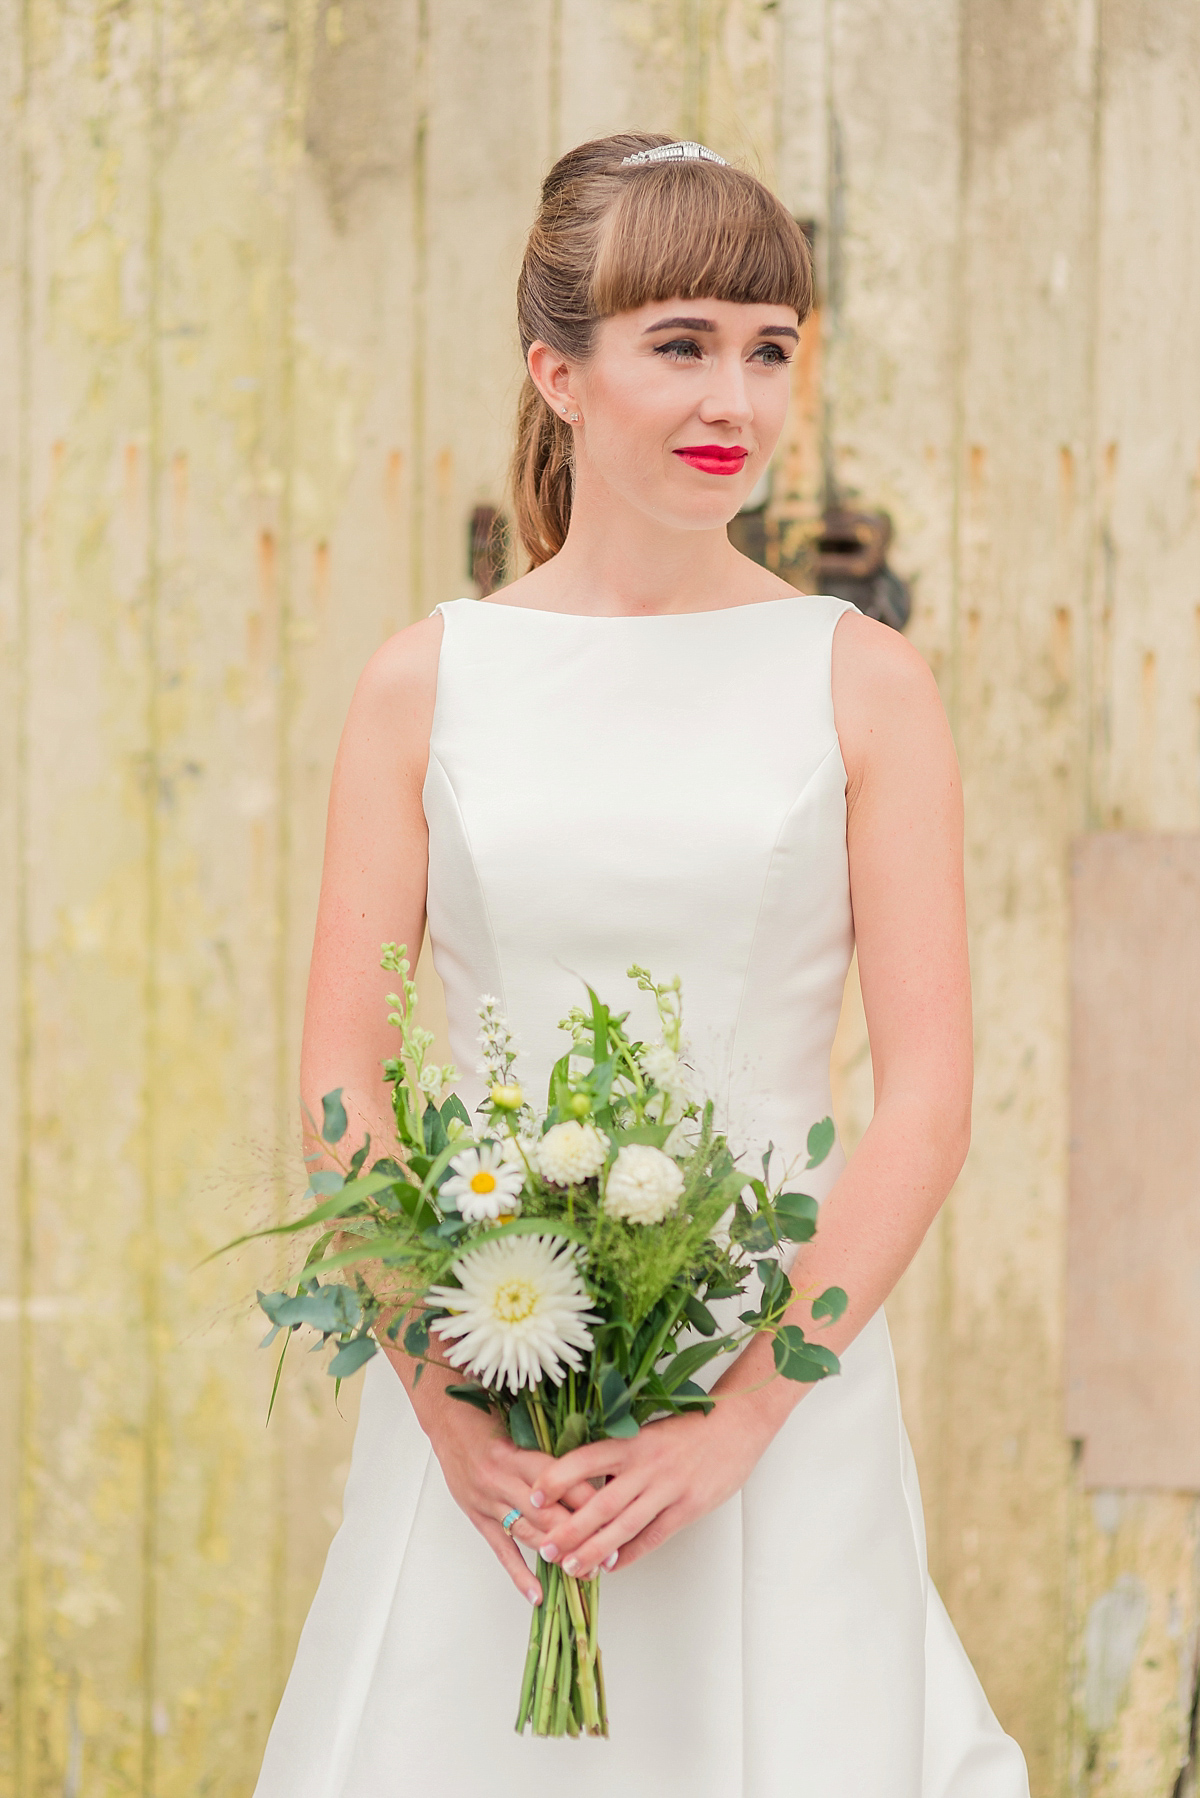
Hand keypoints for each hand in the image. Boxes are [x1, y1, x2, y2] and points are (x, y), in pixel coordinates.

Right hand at [420, 1387, 602, 1604]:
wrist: (447, 1420)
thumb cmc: (489, 1419)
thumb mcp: (522, 1427)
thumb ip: (550, 1452)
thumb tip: (592, 1471)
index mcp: (520, 1455)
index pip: (563, 1484)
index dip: (591, 1502)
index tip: (617, 1517)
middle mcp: (504, 1481)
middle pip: (549, 1515)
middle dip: (581, 1537)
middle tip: (609, 1556)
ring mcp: (489, 1502)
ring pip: (529, 1534)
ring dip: (558, 1556)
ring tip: (585, 1573)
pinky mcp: (477, 1517)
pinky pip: (501, 1550)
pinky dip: (519, 1575)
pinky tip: (536, 1594)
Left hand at [526, 1400, 771, 1577]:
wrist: (736, 1426)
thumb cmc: (688, 1429)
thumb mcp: (649, 1433)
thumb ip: (620, 1457)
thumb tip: (585, 1484)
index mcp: (632, 1442)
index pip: (586, 1459)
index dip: (557, 1478)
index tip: (532, 1495)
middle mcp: (647, 1465)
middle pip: (601, 1503)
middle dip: (570, 1529)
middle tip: (546, 1549)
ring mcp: (668, 1488)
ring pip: (625, 1526)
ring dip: (595, 1550)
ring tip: (572, 1567)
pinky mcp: (689, 1507)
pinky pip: (654, 1536)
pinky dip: (631, 1554)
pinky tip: (612, 1567)